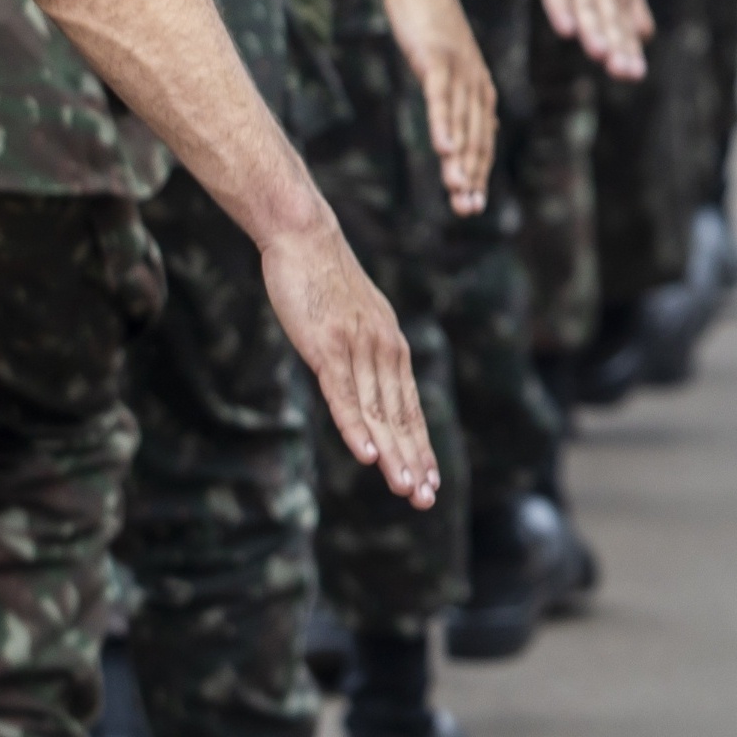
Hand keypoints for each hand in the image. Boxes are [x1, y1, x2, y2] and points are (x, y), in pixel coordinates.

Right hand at [261, 217, 440, 502]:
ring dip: (392, 453)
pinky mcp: (327, 346)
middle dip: (414, 459)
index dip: (420, 445)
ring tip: (406, 489)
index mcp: (391, 346)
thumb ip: (362, 353)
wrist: (306, 238)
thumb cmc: (325, 281)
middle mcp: (384, 349)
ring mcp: (357, 348)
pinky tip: (367, 454)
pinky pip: (345, 394)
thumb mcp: (353, 321)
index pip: (410, 406)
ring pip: (379, 411)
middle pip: (401, 416)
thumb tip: (366, 381)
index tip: (431, 478)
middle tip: (427, 498)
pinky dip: (356, 426)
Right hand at [379, 0, 496, 215]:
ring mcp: (459, 71)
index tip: (473, 206)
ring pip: (463, 122)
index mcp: (480, 90)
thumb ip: (458, 101)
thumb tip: (471, 134)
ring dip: (460, 157)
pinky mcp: (438, 58)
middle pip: (476, 137)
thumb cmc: (433, 29)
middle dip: (473, 175)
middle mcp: (476, 83)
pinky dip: (443, 123)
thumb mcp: (448, 70)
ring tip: (458, 189)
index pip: (483, 140)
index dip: (479, 173)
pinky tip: (442, 148)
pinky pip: (441, 96)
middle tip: (469, 209)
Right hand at [526, 0, 651, 80]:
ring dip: (593, 31)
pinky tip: (564, 30)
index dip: (628, 50)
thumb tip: (647, 35)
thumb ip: (629, 6)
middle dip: (617, 47)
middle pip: (608, 21)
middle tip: (626, 73)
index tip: (635, 76)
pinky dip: (561, 9)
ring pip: (586, 8)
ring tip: (599, 55)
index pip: (621, 26)